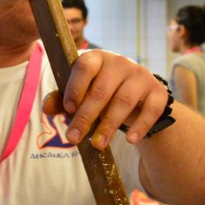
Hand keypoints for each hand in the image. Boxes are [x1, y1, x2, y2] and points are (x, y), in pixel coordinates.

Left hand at [42, 51, 170, 148]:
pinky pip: (150, 110)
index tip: (67, 110)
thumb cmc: (102, 95)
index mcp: (97, 58)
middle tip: (73, 138)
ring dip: (109, 125)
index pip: (85, 67)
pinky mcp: (158, 92)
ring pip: (124, 101)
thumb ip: (62, 100)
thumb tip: (46, 108)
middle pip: (101, 90)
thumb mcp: (82, 95)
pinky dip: (140, 126)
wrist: (138, 100)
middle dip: (86, 116)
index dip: (75, 88)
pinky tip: (129, 139)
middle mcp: (120, 63)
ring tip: (97, 145)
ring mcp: (141, 76)